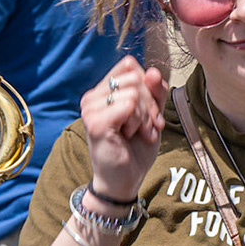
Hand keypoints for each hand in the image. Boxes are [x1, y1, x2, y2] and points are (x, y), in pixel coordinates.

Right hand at [80, 58, 167, 202]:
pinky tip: (130, 135)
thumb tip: (152, 71)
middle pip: (134, 76)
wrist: (124, 180)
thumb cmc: (136, 147)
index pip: (130, 65)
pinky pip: (129, 104)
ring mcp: (90, 108)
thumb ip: (154, 91)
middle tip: (146, 126)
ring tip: (138, 132)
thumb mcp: (151, 114)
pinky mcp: (95, 121)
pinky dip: (138, 121)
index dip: (146, 84)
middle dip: (149, 102)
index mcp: (102, 91)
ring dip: (144, 116)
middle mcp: (92, 96)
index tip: (148, 111)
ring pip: (133, 91)